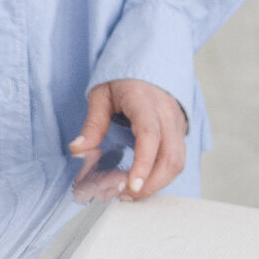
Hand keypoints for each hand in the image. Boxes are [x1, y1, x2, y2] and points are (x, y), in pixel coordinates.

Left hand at [69, 79, 187, 198]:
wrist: (151, 63)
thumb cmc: (124, 79)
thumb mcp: (101, 95)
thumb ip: (92, 123)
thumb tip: (78, 150)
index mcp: (146, 102)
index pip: (150, 136)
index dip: (143, 164)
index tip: (132, 186)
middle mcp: (168, 114)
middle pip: (170, 157)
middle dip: (150, 184)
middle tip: (123, 196)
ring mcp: (178, 124)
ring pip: (177, 163)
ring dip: (156, 184)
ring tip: (130, 193)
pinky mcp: (180, 133)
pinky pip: (176, 160)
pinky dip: (161, 177)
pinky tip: (141, 183)